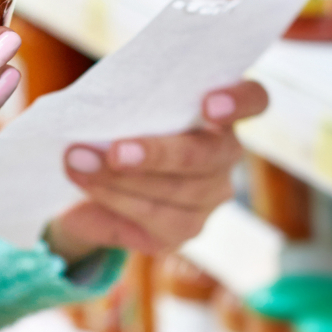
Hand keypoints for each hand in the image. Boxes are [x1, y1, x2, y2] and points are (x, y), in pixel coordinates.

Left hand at [46, 82, 269, 260]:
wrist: (89, 184)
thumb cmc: (112, 129)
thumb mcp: (120, 110)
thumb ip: (124, 105)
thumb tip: (96, 111)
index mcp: (219, 113)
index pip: (254, 100)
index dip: (240, 100)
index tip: (208, 104)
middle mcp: (225, 155)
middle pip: (207, 155)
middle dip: (157, 154)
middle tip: (114, 150)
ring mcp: (209, 197)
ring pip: (177, 191)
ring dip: (120, 179)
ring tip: (77, 161)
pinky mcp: (184, 231)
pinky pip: (153, 218)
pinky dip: (113, 198)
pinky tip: (85, 183)